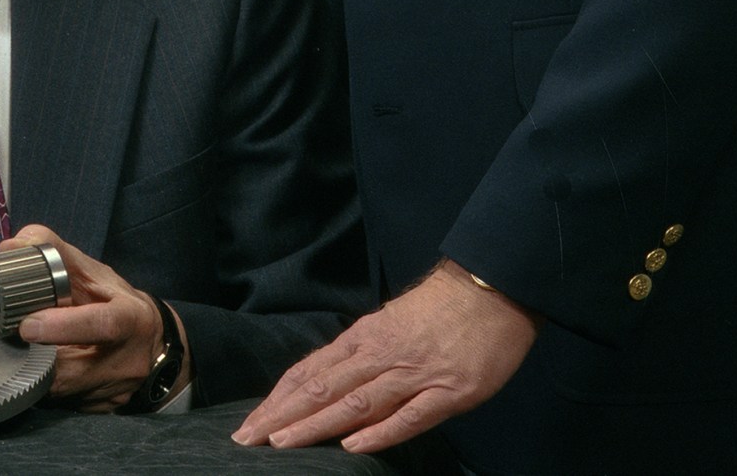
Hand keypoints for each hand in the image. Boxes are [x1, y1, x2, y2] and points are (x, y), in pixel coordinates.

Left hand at [0, 224, 180, 411]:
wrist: (152, 343)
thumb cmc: (116, 301)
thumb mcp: (95, 272)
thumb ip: (55, 254)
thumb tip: (12, 245)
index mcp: (130, 318)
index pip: (100, 324)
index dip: (62, 327)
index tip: (27, 325)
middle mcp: (128, 360)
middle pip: (72, 371)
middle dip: (36, 358)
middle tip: (13, 341)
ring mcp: (115, 391)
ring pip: (62, 393)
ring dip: (37, 373)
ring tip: (23, 351)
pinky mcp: (102, 410)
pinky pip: (64, 404)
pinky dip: (46, 387)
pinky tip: (40, 370)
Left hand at [234, 260, 537, 453]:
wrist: (488, 290)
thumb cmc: (438, 308)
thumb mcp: (388, 324)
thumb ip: (360, 355)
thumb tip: (327, 384)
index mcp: (363, 338)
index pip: (309, 372)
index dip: (278, 399)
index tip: (251, 423)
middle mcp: (380, 355)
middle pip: (322, 388)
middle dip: (282, 417)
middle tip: (247, 439)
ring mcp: (412, 374)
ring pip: (354, 402)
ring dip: (316, 425)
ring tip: (282, 444)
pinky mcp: (448, 392)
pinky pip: (409, 416)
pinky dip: (379, 432)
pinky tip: (353, 446)